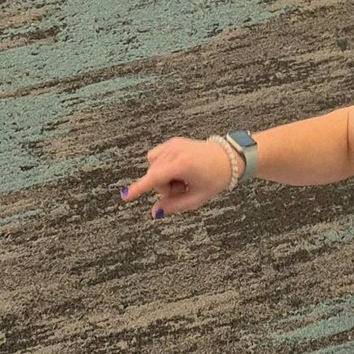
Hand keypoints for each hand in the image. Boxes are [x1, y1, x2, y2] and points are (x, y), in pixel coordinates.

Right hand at [121, 136, 235, 218]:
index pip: (155, 178)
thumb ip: (173, 206)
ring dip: (162, 176)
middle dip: (163, 187)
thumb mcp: (196, 198)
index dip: (139, 188)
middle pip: (154, 175)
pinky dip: (163, 166)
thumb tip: (154, 212)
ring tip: (182, 179)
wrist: (228, 158)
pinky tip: (179, 171)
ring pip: (153, 166)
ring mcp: (174, 143)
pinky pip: (157, 157)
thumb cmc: (215, 178)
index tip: (125, 196)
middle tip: (183, 188)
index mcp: (182, 164)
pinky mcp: (174, 141)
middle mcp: (175, 150)